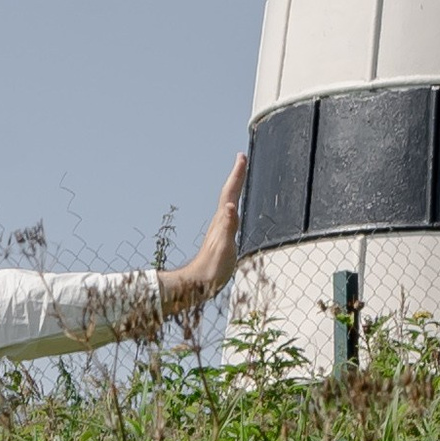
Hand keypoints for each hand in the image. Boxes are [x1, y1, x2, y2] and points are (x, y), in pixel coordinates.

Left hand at [161, 154, 247, 317]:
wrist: (197, 283)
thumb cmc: (211, 269)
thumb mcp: (224, 248)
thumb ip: (228, 227)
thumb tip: (230, 206)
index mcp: (222, 221)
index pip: (231, 193)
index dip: (237, 175)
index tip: (242, 156)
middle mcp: (220, 221)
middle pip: (229, 193)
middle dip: (236, 175)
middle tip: (242, 159)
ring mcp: (219, 229)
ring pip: (228, 202)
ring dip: (234, 188)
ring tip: (239, 178)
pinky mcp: (221, 238)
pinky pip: (229, 215)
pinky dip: (233, 205)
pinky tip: (233, 209)